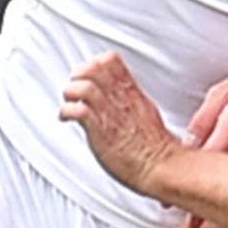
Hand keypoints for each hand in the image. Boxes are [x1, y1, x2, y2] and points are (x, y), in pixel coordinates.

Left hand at [60, 51, 178, 195]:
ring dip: (70, 92)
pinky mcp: (101, 131)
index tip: (88, 76)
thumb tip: (121, 92)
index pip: (111, 60)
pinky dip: (66, 111)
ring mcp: (110, 114)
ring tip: (69, 102)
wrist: (161, 168)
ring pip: (84, 86)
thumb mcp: (146, 111)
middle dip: (78, 74)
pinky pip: (78, 111)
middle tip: (75, 88)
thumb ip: (130, 97)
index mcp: (131, 93)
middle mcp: (120, 99)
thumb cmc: (154, 148)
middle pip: (94, 68)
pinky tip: (66, 118)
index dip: (94, 63)